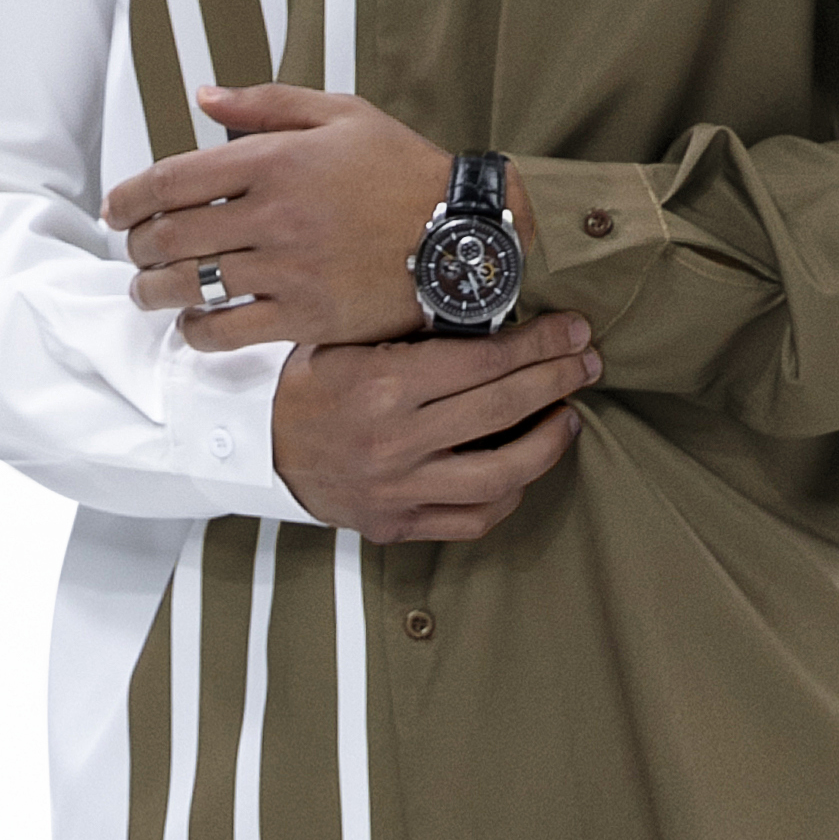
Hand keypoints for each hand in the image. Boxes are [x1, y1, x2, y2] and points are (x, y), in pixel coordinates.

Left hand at [106, 85, 451, 349]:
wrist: (462, 234)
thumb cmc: (403, 172)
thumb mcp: (341, 115)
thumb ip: (265, 103)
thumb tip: (203, 96)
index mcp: (275, 159)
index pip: (173, 179)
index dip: (129, 197)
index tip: (116, 210)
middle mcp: (274, 214)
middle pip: (171, 236)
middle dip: (136, 248)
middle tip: (133, 253)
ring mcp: (289, 268)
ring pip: (191, 285)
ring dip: (154, 292)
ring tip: (148, 293)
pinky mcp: (306, 315)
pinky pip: (229, 330)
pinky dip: (198, 333)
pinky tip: (194, 327)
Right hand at [271, 322, 601, 542]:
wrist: (251, 446)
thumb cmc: (305, 383)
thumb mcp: (349, 339)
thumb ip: (416, 335)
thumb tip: (497, 315)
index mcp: (384, 385)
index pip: (486, 361)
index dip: (542, 343)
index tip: (574, 332)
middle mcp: (396, 441)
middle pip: (503, 408)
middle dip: (558, 380)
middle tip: (587, 364)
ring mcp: (398, 489)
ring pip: (501, 474)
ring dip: (547, 443)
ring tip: (566, 418)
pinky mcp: (395, 524)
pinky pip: (472, 519)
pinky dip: (508, 496)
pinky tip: (524, 470)